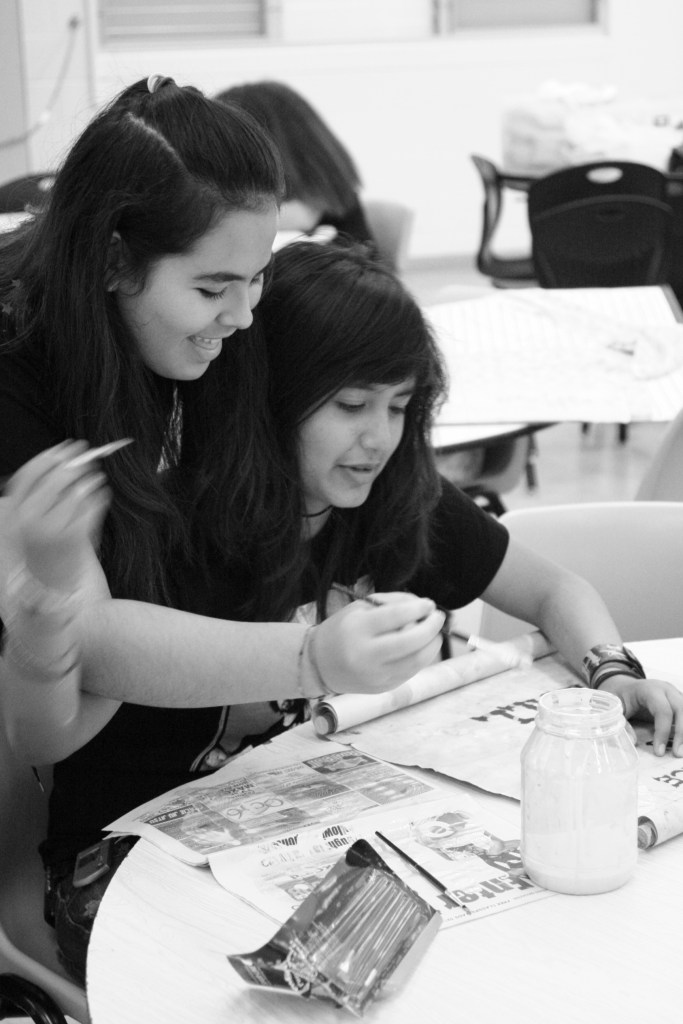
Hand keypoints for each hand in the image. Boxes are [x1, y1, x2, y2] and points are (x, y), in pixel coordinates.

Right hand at [5, 441, 110, 592]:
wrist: (50, 584)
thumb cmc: (43, 547)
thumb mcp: (31, 519)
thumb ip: (41, 491)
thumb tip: (66, 457)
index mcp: (16, 511)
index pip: (31, 472)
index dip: (50, 456)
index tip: (64, 447)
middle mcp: (31, 518)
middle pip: (58, 477)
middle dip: (76, 462)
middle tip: (87, 455)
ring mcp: (54, 528)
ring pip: (79, 489)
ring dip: (91, 477)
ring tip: (95, 476)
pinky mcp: (77, 536)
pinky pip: (93, 505)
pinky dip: (100, 495)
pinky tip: (100, 492)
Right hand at [313, 592, 446, 693]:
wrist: (320, 664)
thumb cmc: (342, 630)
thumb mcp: (360, 608)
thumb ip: (392, 604)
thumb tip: (423, 607)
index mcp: (357, 629)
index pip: (395, 616)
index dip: (418, 608)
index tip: (429, 604)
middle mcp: (366, 654)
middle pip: (411, 642)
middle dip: (431, 627)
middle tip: (438, 617)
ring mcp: (376, 675)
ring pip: (417, 661)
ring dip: (433, 644)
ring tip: (435, 632)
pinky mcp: (383, 688)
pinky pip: (411, 671)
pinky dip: (423, 657)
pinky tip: (422, 647)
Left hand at [599, 674, 682, 756]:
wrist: (625, 687)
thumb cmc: (620, 697)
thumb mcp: (614, 707)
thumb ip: (621, 722)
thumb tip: (633, 741)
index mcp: (649, 689)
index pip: (663, 710)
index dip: (663, 731)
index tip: (659, 751)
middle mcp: (665, 689)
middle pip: (681, 709)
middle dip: (681, 733)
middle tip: (677, 754)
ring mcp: (674, 694)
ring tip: (681, 751)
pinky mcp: (679, 701)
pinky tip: (682, 742)